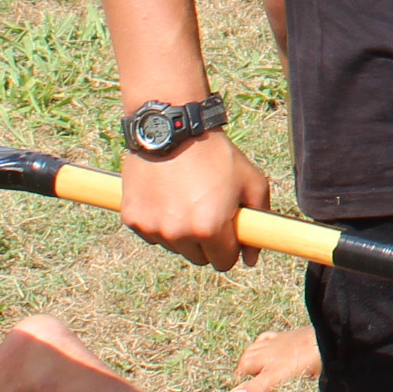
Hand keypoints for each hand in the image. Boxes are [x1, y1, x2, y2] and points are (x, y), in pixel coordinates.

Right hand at [123, 134, 270, 271]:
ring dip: (183, 233)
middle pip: (198, 258)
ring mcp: (153, 228)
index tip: (229, 232)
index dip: (231, 247)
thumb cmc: (216, 155)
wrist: (173, 129)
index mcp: (210, 228)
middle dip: (207, 242)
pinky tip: (166, 196)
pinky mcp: (132, 219)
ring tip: (187, 198)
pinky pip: (152, 234)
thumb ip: (259, 221)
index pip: (224, 262)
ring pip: (175, 247)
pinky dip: (160, 222)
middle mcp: (179, 234)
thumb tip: (251, 259)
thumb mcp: (251, 181)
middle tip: (208, 211)